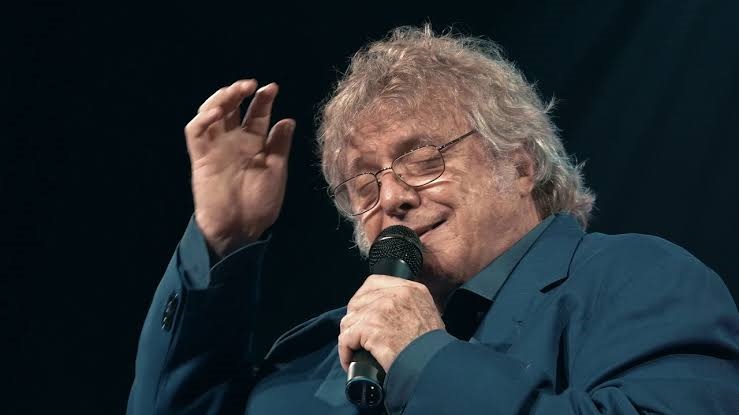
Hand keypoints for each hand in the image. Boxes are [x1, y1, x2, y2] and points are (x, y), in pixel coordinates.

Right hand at [185, 79, 294, 255]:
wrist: (240, 228)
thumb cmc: (260, 204)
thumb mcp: (276, 171)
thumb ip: (279, 145)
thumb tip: (288, 120)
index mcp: (255, 145)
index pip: (257, 114)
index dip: (263, 99)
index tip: (272, 88)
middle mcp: (234, 142)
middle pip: (234, 108)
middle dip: (240, 92)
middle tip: (251, 84)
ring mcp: (216, 147)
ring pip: (212, 113)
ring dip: (221, 99)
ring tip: (234, 92)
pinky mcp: (201, 157)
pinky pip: (195, 132)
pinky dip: (202, 119)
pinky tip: (216, 112)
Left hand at [338, 275, 444, 371]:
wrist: (432, 364)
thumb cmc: (432, 347)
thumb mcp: (428, 314)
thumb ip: (410, 306)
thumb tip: (393, 312)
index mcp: (410, 289)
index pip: (374, 282)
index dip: (363, 298)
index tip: (361, 313)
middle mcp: (395, 294)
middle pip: (358, 301)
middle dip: (354, 319)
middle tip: (356, 335)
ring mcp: (381, 310)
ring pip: (350, 319)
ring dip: (349, 336)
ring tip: (354, 350)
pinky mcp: (370, 327)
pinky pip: (346, 337)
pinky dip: (345, 351)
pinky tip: (350, 360)